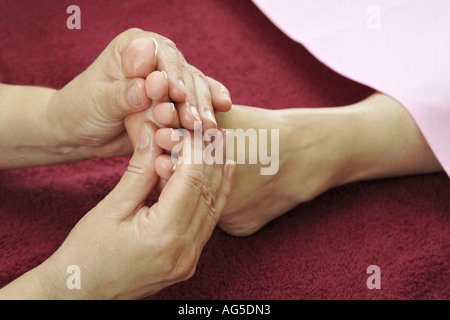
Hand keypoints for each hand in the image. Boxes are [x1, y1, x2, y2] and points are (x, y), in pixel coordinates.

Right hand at [35, 124, 234, 298]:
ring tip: (221, 146)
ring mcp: (189, 260)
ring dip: (217, 175)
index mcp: (163, 235)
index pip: (190, 180)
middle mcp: (184, 250)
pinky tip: (222, 176)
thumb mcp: (111, 207)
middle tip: (213, 130)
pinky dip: (214, 197)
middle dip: (210, 158)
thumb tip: (153, 132)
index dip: (193, 150)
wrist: (82, 292)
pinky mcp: (188, 262)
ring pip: (212, 207)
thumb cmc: (88, 252)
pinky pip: (207, 223)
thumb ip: (139, 170)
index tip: (191, 127)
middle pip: (206, 192)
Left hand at [46, 28, 231, 159]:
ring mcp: (168, 81)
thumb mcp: (97, 102)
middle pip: (183, 72)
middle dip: (192, 98)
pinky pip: (196, 103)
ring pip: (195, 89)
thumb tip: (147, 86)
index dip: (172, 74)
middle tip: (197, 122)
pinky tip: (223, 112)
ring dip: (202, 109)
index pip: (161, 54)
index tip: (177, 95)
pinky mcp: (174, 103)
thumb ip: (122, 93)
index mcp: (134, 47)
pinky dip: (210, 107)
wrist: (82, 132)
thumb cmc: (82, 110)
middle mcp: (156, 60)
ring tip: (207, 129)